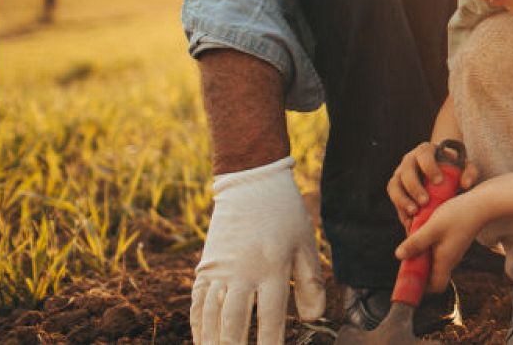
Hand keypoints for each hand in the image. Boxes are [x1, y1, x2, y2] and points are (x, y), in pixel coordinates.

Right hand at [191, 156, 325, 344]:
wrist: (251, 184)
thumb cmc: (285, 214)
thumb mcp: (306, 243)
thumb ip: (311, 281)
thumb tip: (314, 317)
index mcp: (272, 267)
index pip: (269, 316)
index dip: (269, 342)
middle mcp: (242, 272)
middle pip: (234, 321)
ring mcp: (220, 270)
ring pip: (211, 315)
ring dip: (213, 341)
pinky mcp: (205, 266)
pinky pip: (197, 301)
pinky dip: (198, 324)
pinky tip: (201, 340)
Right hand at [388, 141, 478, 226]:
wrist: (441, 169)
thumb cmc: (453, 167)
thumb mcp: (463, 166)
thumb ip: (469, 172)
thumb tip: (466, 184)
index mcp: (425, 151)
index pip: (424, 155)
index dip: (429, 167)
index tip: (439, 181)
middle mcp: (409, 160)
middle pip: (406, 171)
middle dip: (414, 187)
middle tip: (425, 201)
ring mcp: (399, 174)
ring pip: (394, 186)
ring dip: (402, 200)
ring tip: (414, 213)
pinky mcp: (396, 189)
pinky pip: (394, 200)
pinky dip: (401, 212)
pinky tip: (410, 222)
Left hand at [394, 191, 485, 292]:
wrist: (482, 203)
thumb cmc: (459, 215)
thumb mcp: (433, 228)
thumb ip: (416, 242)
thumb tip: (399, 256)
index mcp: (446, 261)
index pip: (436, 287)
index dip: (422, 287)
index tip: (410, 276)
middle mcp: (451, 259)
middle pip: (432, 274)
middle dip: (418, 267)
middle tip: (408, 253)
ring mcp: (453, 250)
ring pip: (434, 259)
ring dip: (422, 253)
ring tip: (415, 237)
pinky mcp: (455, 240)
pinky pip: (438, 249)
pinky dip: (429, 243)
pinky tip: (425, 229)